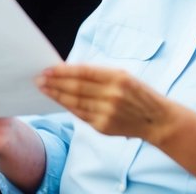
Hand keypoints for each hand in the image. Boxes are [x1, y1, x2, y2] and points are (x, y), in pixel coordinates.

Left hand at [38, 64, 171, 141]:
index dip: (64, 70)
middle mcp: (112, 95)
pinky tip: (58, 101)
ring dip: (56, 95)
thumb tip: (69, 71)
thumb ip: (99, 75)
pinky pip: (81, 115)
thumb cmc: (138, 93)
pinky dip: (67, 107)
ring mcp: (107, 113)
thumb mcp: (124, 76)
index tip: (48, 68)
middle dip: (55, 82)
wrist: (156, 120)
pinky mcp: (103, 127)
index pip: (84, 72)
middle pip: (76, 88)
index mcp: (118, 77)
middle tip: (39, 78)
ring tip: (43, 88)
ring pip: (75, 102)